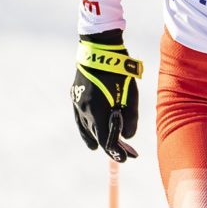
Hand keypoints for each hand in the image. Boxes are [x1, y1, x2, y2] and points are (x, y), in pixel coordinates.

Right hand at [72, 31, 143, 161]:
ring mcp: (77, 103)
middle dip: (110, 145)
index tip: (125, 158)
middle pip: (96, 135)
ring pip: (86, 127)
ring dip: (95, 138)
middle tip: (124, 153)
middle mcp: (84, 110)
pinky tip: (88, 132)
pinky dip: (85, 127)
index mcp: (97, 111)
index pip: (105, 140)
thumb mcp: (130, 95)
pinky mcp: (75, 96)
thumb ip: (129, 118)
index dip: (116, 151)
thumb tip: (127, 136)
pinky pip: (80, 117)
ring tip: (98, 148)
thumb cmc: (119, 71)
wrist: (99, 48)